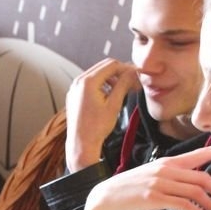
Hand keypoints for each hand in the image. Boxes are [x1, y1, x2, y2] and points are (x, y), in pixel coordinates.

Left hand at [65, 58, 139, 172]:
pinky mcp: (74, 95)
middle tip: (132, 82)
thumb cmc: (96, 128)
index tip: (136, 75)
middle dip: (119, 73)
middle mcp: (78, 82)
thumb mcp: (114, 104)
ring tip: (122, 90)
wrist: (81, 144)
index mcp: (87, 82)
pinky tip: (110, 96)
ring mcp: (74, 88)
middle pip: (104, 67)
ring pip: (97, 75)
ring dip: (111, 79)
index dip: (126, 68)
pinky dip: (101, 85)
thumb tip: (133, 73)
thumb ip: (124, 85)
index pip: (111, 65)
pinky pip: (90, 84)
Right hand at [82, 146, 210, 209]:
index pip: (196, 155)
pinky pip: (184, 205)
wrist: (106, 196)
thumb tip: (192, 180)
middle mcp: (165, 170)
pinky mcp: (155, 198)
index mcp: (167, 162)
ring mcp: (160, 184)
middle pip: (202, 178)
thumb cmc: (130, 187)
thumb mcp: (151, 173)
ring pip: (195, 192)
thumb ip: (171, 173)